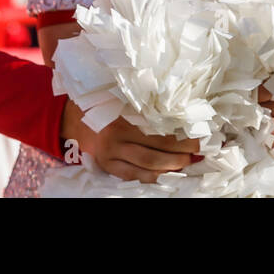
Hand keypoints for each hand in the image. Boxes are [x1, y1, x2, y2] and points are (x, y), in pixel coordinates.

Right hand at [61, 98, 200, 182]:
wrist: (75, 116)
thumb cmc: (106, 102)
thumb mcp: (124, 96)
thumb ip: (147, 104)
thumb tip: (182, 114)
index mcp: (125, 111)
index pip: (161, 123)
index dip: (182, 131)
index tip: (198, 133)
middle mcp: (119, 131)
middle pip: (158, 144)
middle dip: (181, 150)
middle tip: (197, 151)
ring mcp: (112, 150)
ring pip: (147, 162)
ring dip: (170, 165)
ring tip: (186, 163)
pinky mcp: (107, 164)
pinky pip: (132, 175)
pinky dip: (151, 176)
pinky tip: (164, 174)